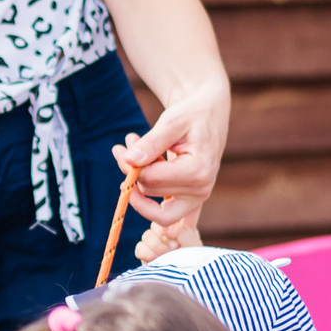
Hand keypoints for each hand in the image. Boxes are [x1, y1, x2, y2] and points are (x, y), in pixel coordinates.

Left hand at [113, 79, 229, 246]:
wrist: (210, 114)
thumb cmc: (192, 114)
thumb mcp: (172, 121)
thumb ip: (151, 143)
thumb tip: (129, 161)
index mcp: (197, 171)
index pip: (150, 179)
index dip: (129, 167)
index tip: (120, 148)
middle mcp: (200, 190)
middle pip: (150, 191)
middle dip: (132, 171)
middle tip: (125, 146)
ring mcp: (198, 198)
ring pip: (154, 206)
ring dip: (138, 183)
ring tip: (133, 154)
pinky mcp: (193, 200)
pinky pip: (168, 216)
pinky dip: (150, 205)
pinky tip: (137, 190)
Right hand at [134, 218, 202, 263]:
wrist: (187, 281)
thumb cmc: (193, 262)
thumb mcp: (193, 244)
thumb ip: (182, 231)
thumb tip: (165, 229)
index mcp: (178, 226)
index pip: (166, 216)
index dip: (169, 227)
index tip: (177, 239)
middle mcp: (165, 233)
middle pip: (154, 225)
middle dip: (163, 239)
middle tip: (174, 249)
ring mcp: (154, 243)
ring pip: (146, 236)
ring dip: (157, 247)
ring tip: (167, 257)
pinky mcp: (146, 254)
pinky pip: (140, 248)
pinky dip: (148, 254)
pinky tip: (157, 261)